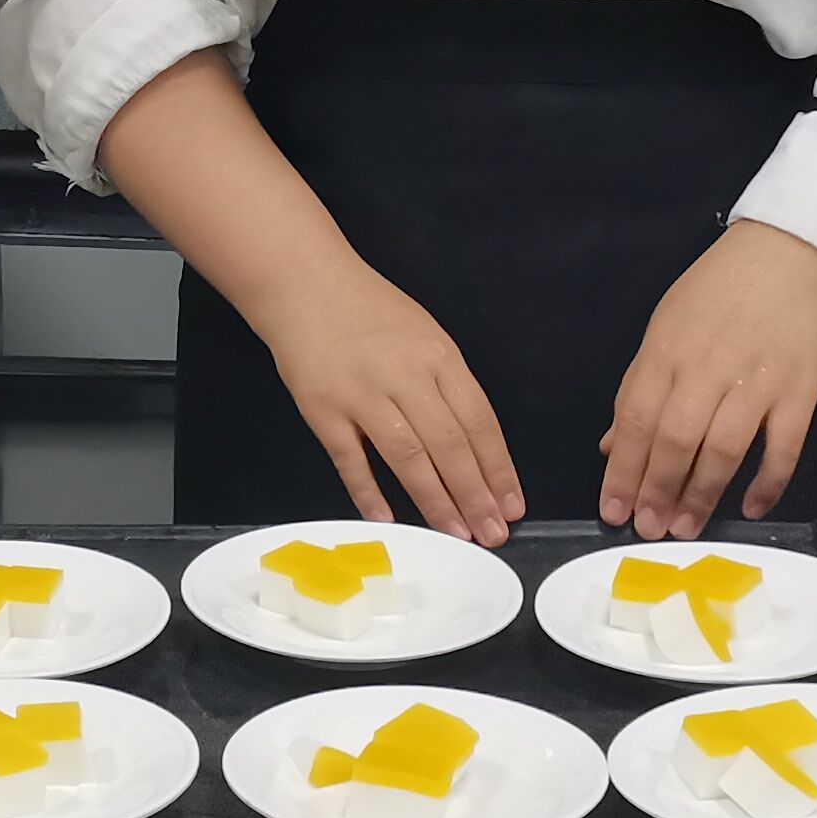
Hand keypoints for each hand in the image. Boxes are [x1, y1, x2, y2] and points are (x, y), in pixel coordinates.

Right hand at [256, 261, 522, 540]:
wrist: (304, 283)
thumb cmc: (369, 311)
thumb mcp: (424, 333)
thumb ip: (447, 384)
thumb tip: (474, 446)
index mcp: (438, 355)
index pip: (478, 420)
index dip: (498, 467)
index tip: (512, 504)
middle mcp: (404, 375)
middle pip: (449, 444)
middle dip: (475, 494)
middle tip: (492, 533)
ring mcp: (362, 393)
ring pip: (407, 456)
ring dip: (435, 500)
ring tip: (457, 534)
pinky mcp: (323, 409)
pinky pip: (350, 458)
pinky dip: (369, 491)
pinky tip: (388, 519)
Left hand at [600, 219, 816, 536]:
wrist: (787, 257)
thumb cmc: (717, 294)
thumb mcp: (665, 328)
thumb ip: (638, 388)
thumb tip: (612, 447)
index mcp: (668, 351)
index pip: (637, 419)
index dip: (624, 470)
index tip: (613, 510)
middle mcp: (708, 368)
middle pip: (676, 439)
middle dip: (657, 490)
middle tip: (649, 530)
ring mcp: (757, 381)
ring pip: (724, 449)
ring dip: (702, 493)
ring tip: (685, 528)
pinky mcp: (800, 391)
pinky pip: (784, 446)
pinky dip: (768, 481)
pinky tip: (750, 507)